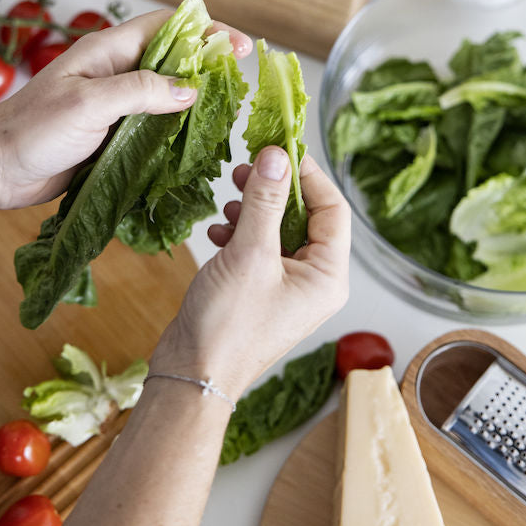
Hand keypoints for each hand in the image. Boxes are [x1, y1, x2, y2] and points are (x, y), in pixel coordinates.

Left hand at [0, 10, 251, 210]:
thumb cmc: (31, 130)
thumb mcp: (89, 104)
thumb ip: (141, 91)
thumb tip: (190, 90)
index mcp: (107, 51)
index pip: (167, 27)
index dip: (207, 31)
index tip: (239, 46)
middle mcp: (114, 71)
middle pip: (173, 57)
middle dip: (208, 64)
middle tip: (240, 80)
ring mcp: (114, 103)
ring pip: (166, 93)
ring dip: (195, 99)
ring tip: (228, 110)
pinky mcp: (113, 132)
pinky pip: (154, 124)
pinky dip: (178, 128)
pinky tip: (196, 140)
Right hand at [150, 148, 350, 400]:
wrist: (192, 377)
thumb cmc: (228, 326)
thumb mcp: (250, 254)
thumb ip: (266, 200)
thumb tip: (277, 155)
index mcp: (328, 277)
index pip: (333, 209)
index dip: (309, 175)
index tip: (281, 148)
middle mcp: (315, 282)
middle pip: (306, 216)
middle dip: (275, 190)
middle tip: (247, 167)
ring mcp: (287, 287)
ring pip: (278, 229)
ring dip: (254, 209)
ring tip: (229, 198)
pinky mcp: (260, 290)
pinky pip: (258, 248)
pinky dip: (240, 233)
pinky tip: (218, 231)